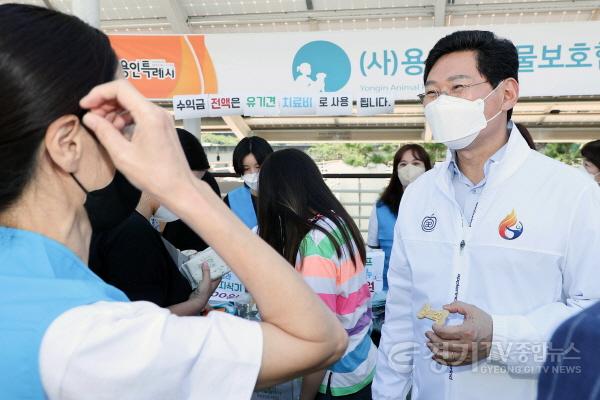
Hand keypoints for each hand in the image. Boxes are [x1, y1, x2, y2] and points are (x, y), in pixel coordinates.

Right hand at [79, 79, 193, 201]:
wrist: (179, 188)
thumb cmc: (153, 175)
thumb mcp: (122, 155)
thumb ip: (104, 132)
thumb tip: (88, 117)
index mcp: (149, 115)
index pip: (121, 88)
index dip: (99, 93)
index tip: (85, 106)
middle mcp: (158, 111)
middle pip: (127, 94)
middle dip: (105, 102)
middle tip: (91, 118)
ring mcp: (162, 118)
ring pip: (133, 103)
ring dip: (115, 111)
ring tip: (103, 127)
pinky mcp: (163, 126)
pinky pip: (141, 114)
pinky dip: (126, 118)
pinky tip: (117, 132)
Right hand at [189, 263, 221, 307]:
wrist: (196, 301)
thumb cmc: (204, 292)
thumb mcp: (207, 280)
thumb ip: (206, 272)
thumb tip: (206, 262)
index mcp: (215, 283)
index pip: (219, 274)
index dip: (219, 269)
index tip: (217, 262)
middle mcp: (211, 284)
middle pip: (212, 275)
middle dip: (209, 269)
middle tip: (207, 261)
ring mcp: (205, 285)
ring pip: (205, 276)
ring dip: (203, 271)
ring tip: (201, 264)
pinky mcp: (199, 286)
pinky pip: (199, 279)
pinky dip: (198, 275)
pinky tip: (195, 271)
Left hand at [425, 301, 492, 365]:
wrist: (498, 336)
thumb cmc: (485, 322)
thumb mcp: (472, 310)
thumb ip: (457, 306)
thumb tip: (444, 308)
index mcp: (465, 331)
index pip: (444, 332)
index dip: (435, 329)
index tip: (434, 325)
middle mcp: (465, 344)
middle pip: (442, 344)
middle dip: (432, 338)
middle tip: (427, 334)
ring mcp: (466, 354)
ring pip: (445, 354)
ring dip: (434, 349)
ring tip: (429, 344)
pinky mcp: (467, 359)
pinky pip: (451, 362)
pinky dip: (441, 359)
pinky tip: (435, 355)